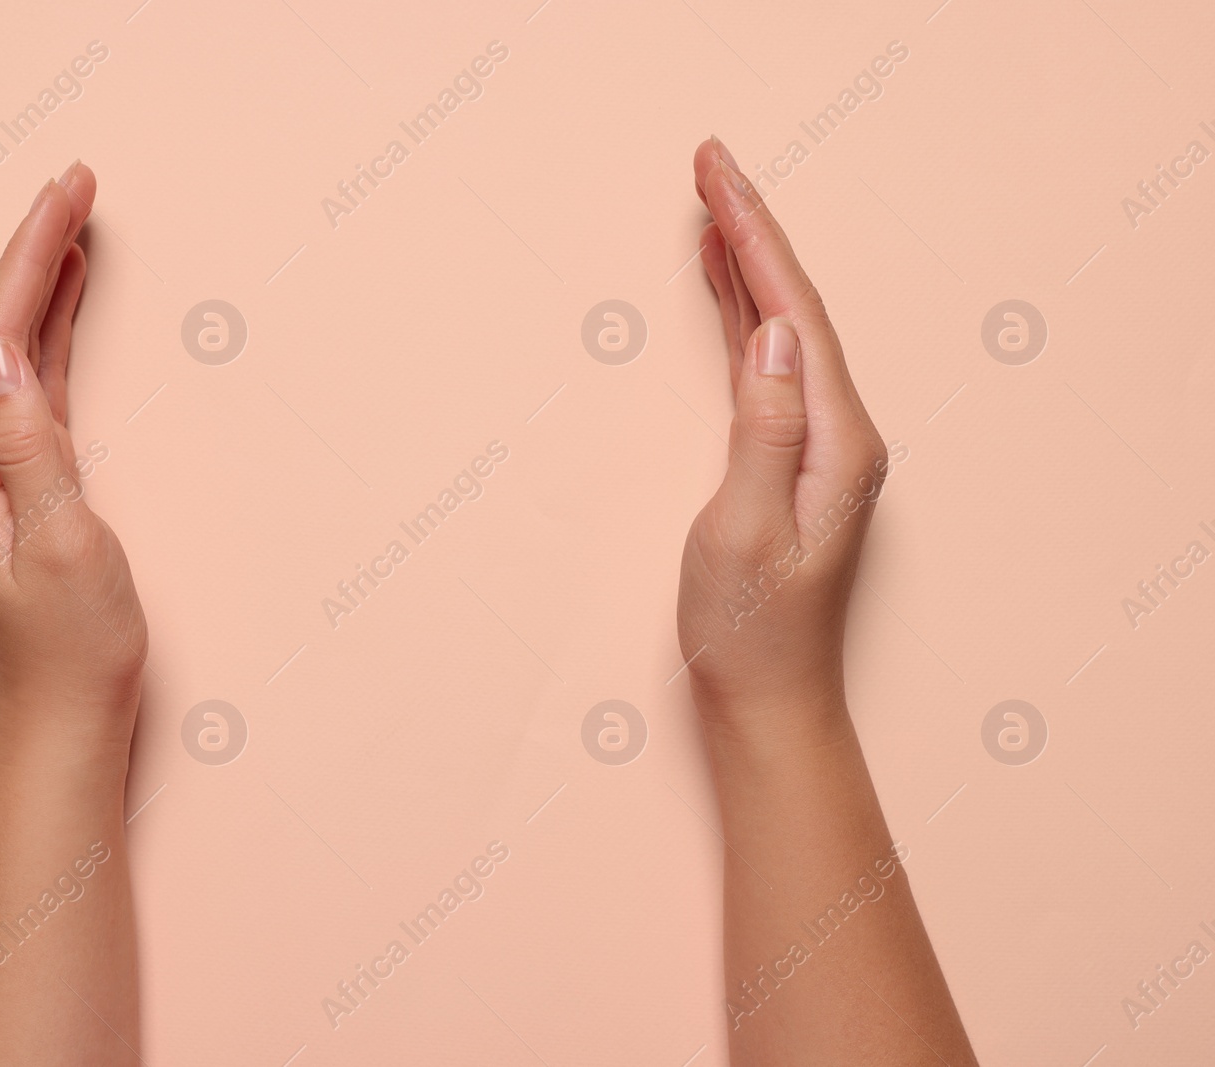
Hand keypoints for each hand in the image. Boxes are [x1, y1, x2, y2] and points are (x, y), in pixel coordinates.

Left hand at [0, 163, 147, 734]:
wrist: (68, 711)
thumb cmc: (71, 641)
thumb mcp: (61, 540)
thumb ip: (30, 442)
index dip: (30, 257)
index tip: (67, 194)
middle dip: (35, 251)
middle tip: (77, 182)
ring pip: (13, 350)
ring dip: (42, 284)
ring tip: (74, 223)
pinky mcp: (25, 479)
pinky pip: (32, 386)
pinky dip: (50, 336)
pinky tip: (64, 306)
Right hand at [677, 138, 898, 729]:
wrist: (769, 700)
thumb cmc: (751, 631)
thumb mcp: (745, 531)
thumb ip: (765, 430)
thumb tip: (777, 336)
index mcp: (838, 441)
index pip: (797, 312)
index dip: (754, 236)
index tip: (715, 174)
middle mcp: (842, 433)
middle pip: (797, 305)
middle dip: (750, 229)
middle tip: (707, 162)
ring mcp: (822, 445)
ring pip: (784, 328)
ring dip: (748, 265)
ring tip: (711, 207)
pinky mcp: (795, 460)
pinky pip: (771, 366)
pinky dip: (746, 318)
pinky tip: (728, 294)